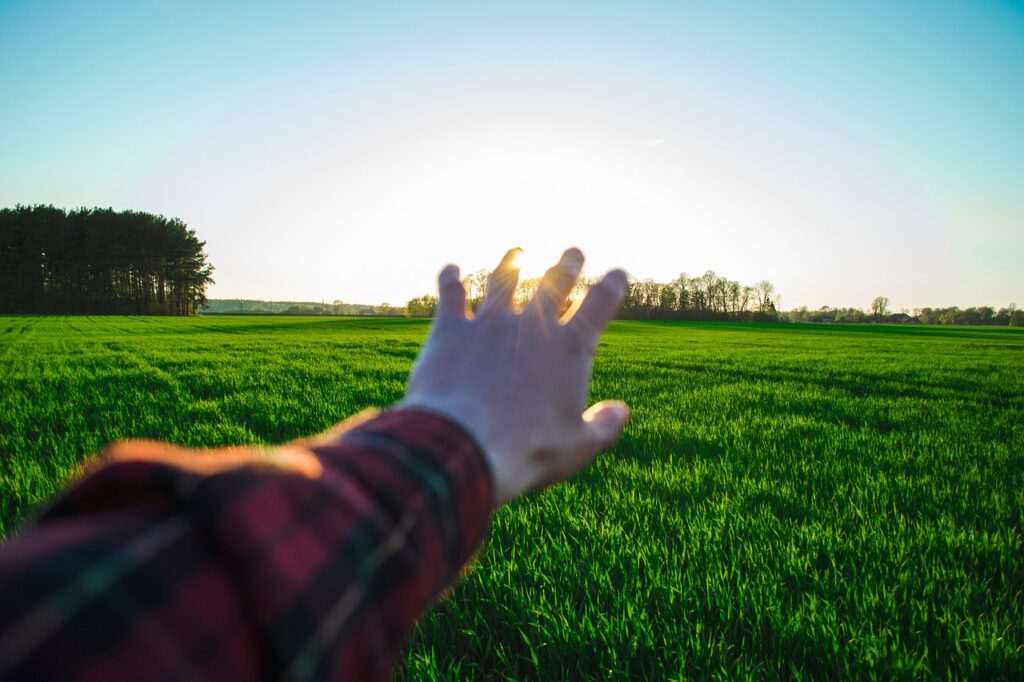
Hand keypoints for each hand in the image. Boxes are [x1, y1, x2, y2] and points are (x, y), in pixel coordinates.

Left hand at [401, 247, 629, 504]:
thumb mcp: (577, 447)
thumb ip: (604, 427)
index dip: (612, 285)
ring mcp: (490, 323)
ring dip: (511, 263)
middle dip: (567, 264)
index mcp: (570, 349)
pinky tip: (451, 269)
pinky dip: (450, 279)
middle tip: (573, 252)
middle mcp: (532, 326)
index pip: (600, 304)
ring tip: (516, 251)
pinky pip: (451, 294)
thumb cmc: (527, 451)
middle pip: (555, 282)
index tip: (618, 273)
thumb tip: (621, 411)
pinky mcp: (451, 329)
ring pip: (503, 280)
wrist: (463, 445)